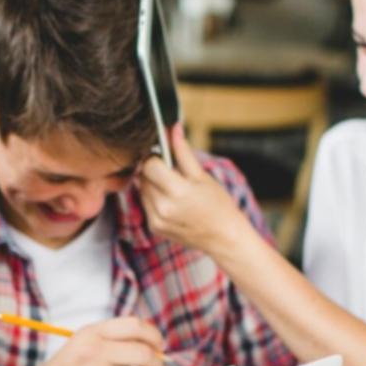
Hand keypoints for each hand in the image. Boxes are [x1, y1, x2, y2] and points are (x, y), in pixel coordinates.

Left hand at [138, 123, 248, 255]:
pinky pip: (146, 204)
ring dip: (153, 185)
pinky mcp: (154, 228)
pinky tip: (172, 202)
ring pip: (142, 190)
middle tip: (174, 174)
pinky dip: (155, 199)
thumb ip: (183, 152)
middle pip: (144, 177)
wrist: (223, 237)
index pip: (149, 164)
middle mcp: (162, 208)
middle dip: (155, 171)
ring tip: (175, 189)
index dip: (156, 157)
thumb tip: (173, 128)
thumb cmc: (218, 204)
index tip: (165, 157)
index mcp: (177, 192)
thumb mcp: (202, 175)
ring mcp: (156, 220)